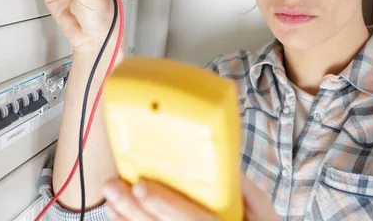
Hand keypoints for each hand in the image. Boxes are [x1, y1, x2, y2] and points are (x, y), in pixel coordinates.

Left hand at [101, 174, 278, 220]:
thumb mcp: (262, 210)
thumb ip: (242, 186)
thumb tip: (219, 159)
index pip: (190, 217)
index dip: (163, 202)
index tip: (141, 185)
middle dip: (134, 209)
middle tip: (114, 189)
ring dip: (128, 219)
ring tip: (111, 201)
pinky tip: (119, 217)